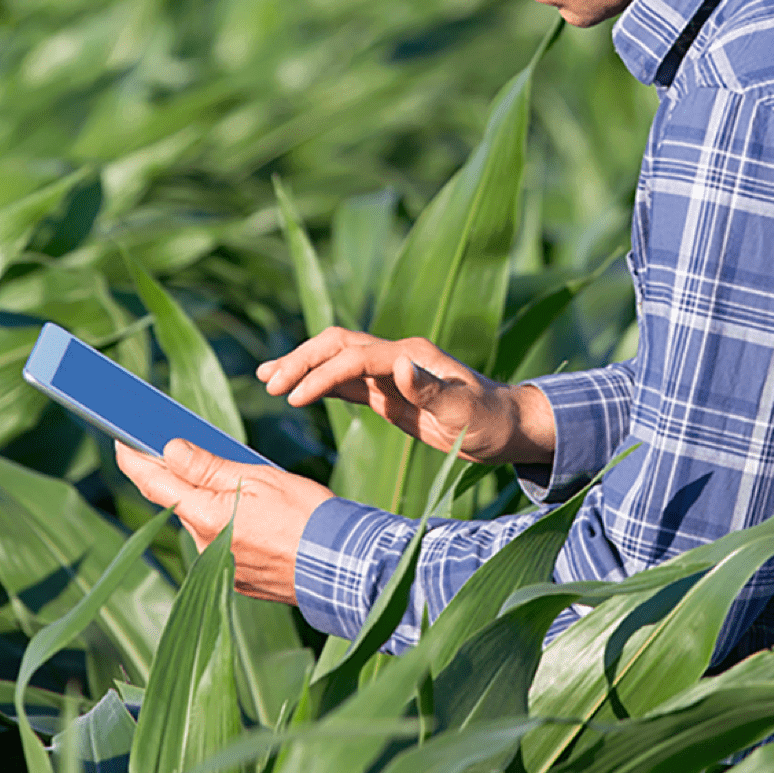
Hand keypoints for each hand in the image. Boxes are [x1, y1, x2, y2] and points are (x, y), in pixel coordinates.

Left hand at [113, 439, 332, 604]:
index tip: (121, 440)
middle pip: (177, 500)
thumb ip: (209, 466)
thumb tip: (170, 449)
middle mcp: (205, 545)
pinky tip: (249, 510)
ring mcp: (220, 566)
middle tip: (177, 443)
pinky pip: (219, 541)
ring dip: (204, 499)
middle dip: (176, 474)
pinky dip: (223, 521)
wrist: (344, 568)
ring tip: (231, 477)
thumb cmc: (308, 516)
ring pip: (200, 521)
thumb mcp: (259, 477)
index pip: (154, 482)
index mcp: (207, 516)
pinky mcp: (236, 578)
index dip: (134, 459)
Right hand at [256, 328, 554, 466]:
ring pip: (334, 359)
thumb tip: (398, 363)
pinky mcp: (386, 391)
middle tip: (268, 383)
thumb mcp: (465, 410)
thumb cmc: (490, 421)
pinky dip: (317, 382)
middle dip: (301, 360)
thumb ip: (431, 388)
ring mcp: (389, 371)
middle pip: (336, 345)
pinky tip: (296, 391)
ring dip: (301, 365)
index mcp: (410, 355)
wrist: (507, 427)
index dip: (322, 374)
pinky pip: (344, 381)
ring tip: (266, 379)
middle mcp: (395, 355)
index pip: (353, 358)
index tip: (295, 398)